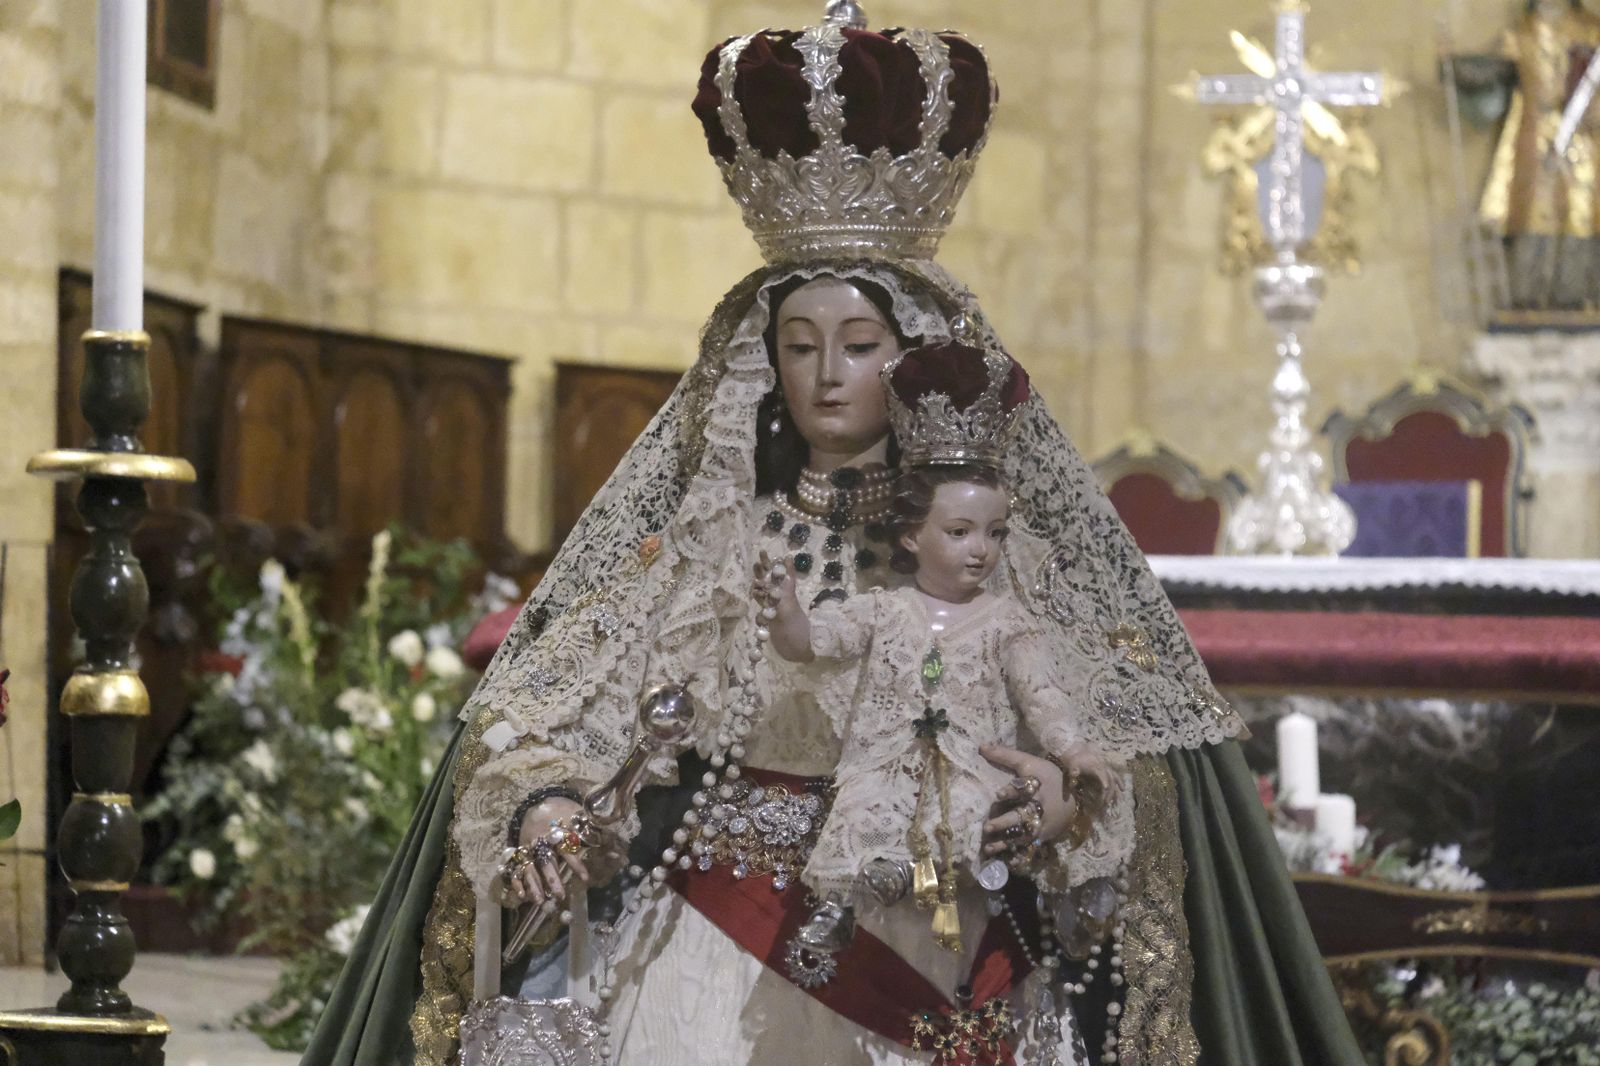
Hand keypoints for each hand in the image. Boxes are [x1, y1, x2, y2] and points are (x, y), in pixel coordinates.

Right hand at [507, 798, 591, 908]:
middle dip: (552, 879)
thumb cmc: (564, 812)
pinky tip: (521, 895)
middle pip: (547, 861)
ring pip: (530, 867)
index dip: (576, 864)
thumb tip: (618, 854)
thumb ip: (597, 835)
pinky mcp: (520, 852)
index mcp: (558, 831)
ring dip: (535, 885)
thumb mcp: (580, 818)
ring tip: (540, 902)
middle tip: (560, 895)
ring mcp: (529, 847)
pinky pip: (516, 867)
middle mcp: (542, 840)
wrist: (538, 802)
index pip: (568, 849)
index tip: (585, 879)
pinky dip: (517, 881)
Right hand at [751, 551, 796, 615]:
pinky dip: (757, 592)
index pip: (766, 564)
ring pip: (756, 581)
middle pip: (759, 571)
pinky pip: (756, 593)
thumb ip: (789, 567)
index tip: (762, 551)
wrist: (787, 607)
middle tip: (757, 563)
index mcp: (772, 574)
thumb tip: (789, 555)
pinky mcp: (759, 598)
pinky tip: (760, 590)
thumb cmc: (788, 592)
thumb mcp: (790, 578)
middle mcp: (765, 580)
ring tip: (757, 579)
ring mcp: (761, 589)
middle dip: (757, 567)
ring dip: (756, 580)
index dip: (764, 557)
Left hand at [978, 745, 1070, 859]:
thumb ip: (1006, 755)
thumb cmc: (1050, 777)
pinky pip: (1031, 848)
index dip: (1012, 791)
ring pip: (1024, 835)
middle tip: (988, 827)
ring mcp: (1043, 824)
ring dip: (1006, 843)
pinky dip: (1019, 856)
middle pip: (1023, 815)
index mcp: (1037, 787)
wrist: (1077, 796)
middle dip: (1005, 822)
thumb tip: (981, 747)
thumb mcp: (1030, 763)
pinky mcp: (1044, 836)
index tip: (998, 794)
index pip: (1025, 788)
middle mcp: (1039, 807)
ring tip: (989, 849)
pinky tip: (1007, 862)